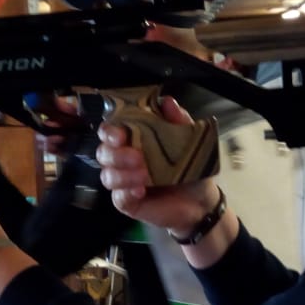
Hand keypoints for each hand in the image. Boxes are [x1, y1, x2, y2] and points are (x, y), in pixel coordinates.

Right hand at [95, 95, 219, 233]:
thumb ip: (178, 121)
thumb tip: (168, 102)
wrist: (201, 199)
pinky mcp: (128, 202)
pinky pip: (118, 198)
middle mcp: (123, 160)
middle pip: (102, 153)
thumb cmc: (190, 168)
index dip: (109, 132)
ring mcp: (123, 182)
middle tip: (138, 158)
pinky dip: (127, 193)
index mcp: (133, 141)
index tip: (121, 135)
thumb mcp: (189, 141)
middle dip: (116, 155)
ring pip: (107, 176)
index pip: (109, 132)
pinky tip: (141, 191)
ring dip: (123, 175)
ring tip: (145, 176)